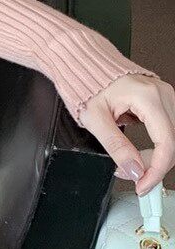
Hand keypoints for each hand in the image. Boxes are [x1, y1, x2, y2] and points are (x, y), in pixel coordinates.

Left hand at [80, 73, 174, 195]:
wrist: (84, 63)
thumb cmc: (86, 82)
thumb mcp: (95, 118)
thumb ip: (116, 146)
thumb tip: (133, 170)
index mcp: (147, 96)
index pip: (166, 144)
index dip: (156, 170)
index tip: (142, 184)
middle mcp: (162, 94)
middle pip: (171, 142)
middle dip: (153, 165)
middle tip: (132, 175)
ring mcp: (164, 95)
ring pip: (171, 138)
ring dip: (155, 157)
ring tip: (133, 163)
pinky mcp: (161, 99)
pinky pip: (167, 129)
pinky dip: (156, 145)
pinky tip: (140, 152)